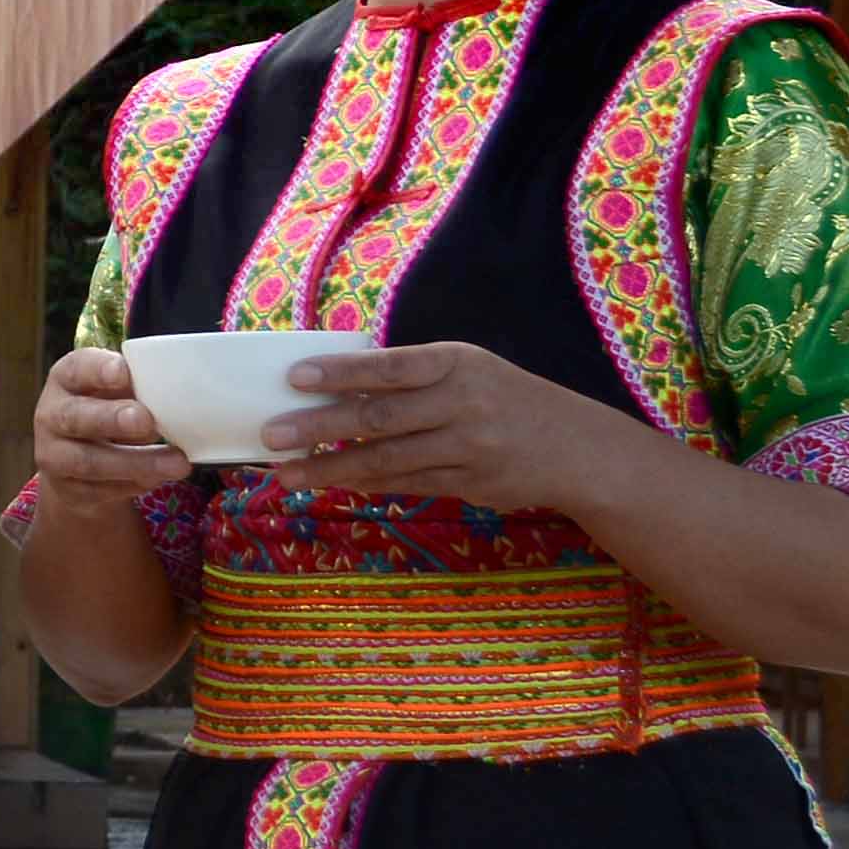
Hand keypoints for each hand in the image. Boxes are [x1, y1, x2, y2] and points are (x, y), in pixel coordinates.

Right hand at [27, 345, 192, 503]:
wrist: (77, 463)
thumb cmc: (107, 411)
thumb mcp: (116, 392)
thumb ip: (138, 388)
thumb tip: (179, 394)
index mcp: (66, 379)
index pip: (76, 369)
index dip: (98, 370)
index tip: (124, 372)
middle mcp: (51, 415)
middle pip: (74, 417)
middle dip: (111, 418)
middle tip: (146, 421)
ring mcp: (55, 455)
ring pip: (90, 461)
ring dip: (137, 462)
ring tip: (177, 463)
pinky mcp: (67, 490)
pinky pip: (100, 490)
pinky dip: (134, 484)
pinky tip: (159, 478)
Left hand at [273, 340, 636, 512]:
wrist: (577, 448)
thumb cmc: (505, 398)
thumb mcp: (468, 371)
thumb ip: (412, 378)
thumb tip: (334, 386)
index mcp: (458, 364)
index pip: (391, 365)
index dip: (342, 372)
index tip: (295, 378)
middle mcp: (463, 404)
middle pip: (379, 417)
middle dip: (319, 427)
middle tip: (271, 435)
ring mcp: (468, 447)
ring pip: (386, 460)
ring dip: (330, 468)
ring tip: (287, 473)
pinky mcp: (470, 483)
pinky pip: (405, 484)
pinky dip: (365, 484)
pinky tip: (332, 483)